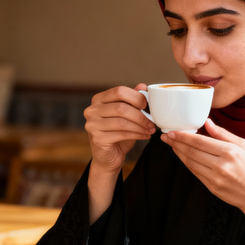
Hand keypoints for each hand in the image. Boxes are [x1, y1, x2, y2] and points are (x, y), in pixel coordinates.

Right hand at [84, 84, 154, 223]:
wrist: (108, 158)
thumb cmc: (118, 134)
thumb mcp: (127, 116)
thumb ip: (133, 101)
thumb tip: (143, 86)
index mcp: (98, 100)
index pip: (119, 91)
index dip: (136, 97)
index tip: (148, 105)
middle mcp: (91, 110)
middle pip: (121, 107)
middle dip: (140, 114)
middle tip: (153, 121)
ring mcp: (92, 124)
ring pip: (122, 121)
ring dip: (140, 126)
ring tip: (151, 129)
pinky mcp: (97, 138)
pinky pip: (121, 134)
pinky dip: (137, 134)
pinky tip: (145, 136)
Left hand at [162, 119, 244, 240]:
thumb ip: (223, 134)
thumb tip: (207, 122)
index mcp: (230, 152)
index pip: (200, 142)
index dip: (183, 136)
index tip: (173, 131)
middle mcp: (221, 165)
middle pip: (192, 152)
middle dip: (177, 143)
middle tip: (166, 136)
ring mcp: (215, 178)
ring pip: (191, 163)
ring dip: (179, 153)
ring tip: (171, 145)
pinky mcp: (212, 187)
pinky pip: (195, 173)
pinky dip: (187, 163)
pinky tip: (182, 157)